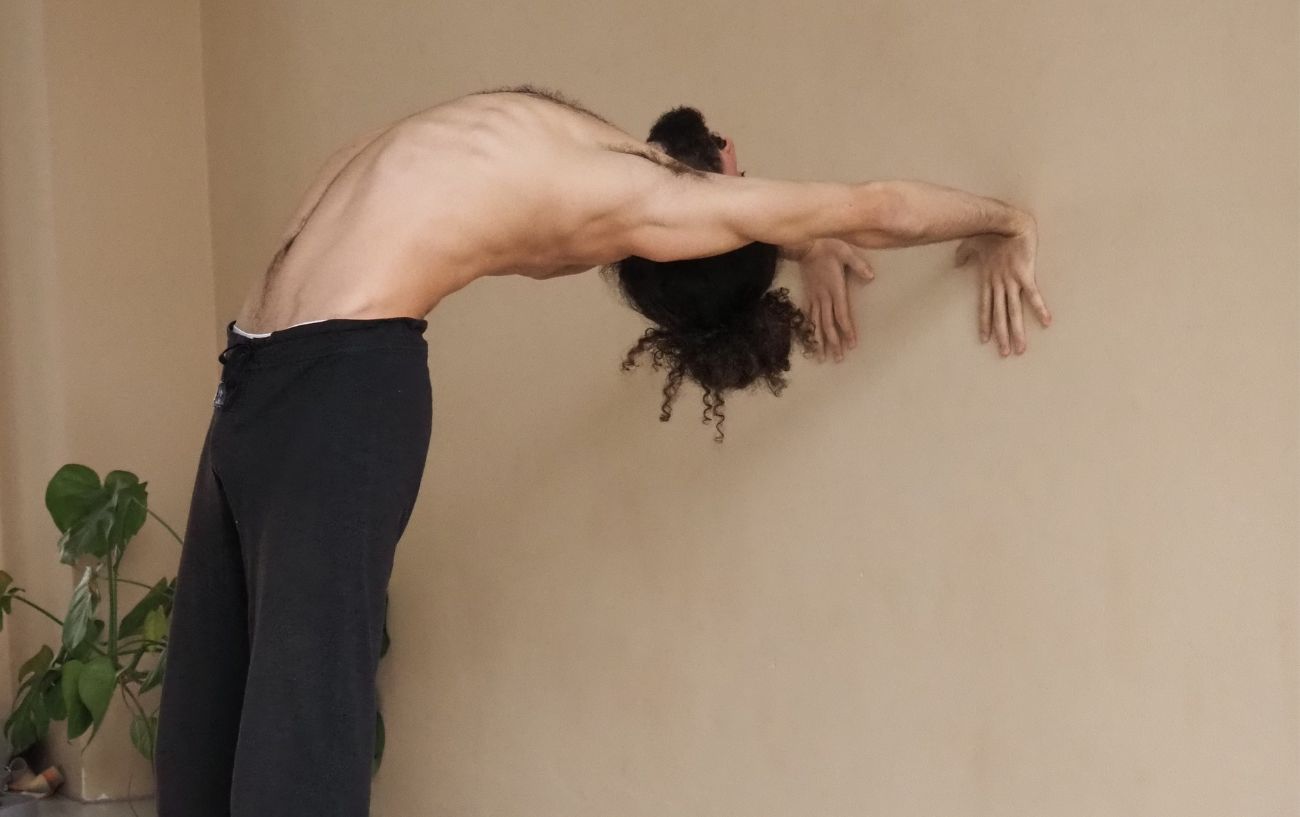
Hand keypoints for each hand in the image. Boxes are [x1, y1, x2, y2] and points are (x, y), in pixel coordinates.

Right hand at [796, 238, 874, 362]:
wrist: (805, 245)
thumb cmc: (827, 247)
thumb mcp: (846, 252)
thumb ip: (858, 265)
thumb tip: (871, 276)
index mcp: (835, 289)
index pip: (841, 314)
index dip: (847, 330)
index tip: (851, 345)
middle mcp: (824, 297)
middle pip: (828, 324)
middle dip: (834, 343)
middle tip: (838, 359)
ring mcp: (815, 297)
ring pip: (816, 324)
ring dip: (819, 341)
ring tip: (821, 357)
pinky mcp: (809, 295)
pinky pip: (808, 316)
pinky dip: (809, 330)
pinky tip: (810, 340)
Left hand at [953, 214, 1051, 355]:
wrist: (1003, 221)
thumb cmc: (987, 231)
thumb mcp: (970, 245)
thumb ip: (963, 255)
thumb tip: (956, 262)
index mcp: (988, 280)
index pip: (985, 307)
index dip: (985, 323)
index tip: (985, 339)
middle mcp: (999, 285)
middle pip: (1000, 315)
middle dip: (1002, 335)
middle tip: (1004, 353)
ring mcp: (1011, 281)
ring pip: (1014, 311)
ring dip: (1017, 331)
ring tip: (1020, 348)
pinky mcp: (1025, 275)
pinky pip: (1033, 295)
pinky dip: (1039, 309)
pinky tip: (1046, 322)